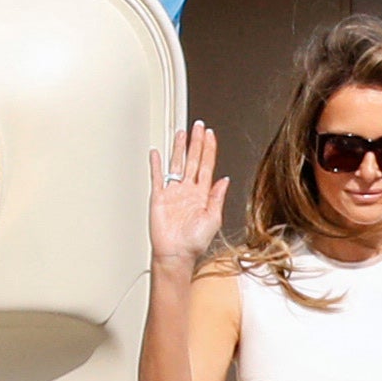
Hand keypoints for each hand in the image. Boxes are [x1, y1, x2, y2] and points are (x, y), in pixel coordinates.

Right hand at [148, 121, 227, 272]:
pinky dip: (156, 164)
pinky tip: (157, 153)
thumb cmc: (194, 243)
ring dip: (179, 148)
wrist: (176, 254)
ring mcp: (173, 192)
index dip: (209, 149)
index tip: (210, 134)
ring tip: (181, 133)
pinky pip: (157, 177)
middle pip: (193, 160)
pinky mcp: (159, 197)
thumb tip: (224, 179)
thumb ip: (217, 197)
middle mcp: (188, 191)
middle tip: (198, 126)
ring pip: (177, 164)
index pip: (207, 166)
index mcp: (202, 195)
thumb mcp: (213, 219)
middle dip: (196, 142)